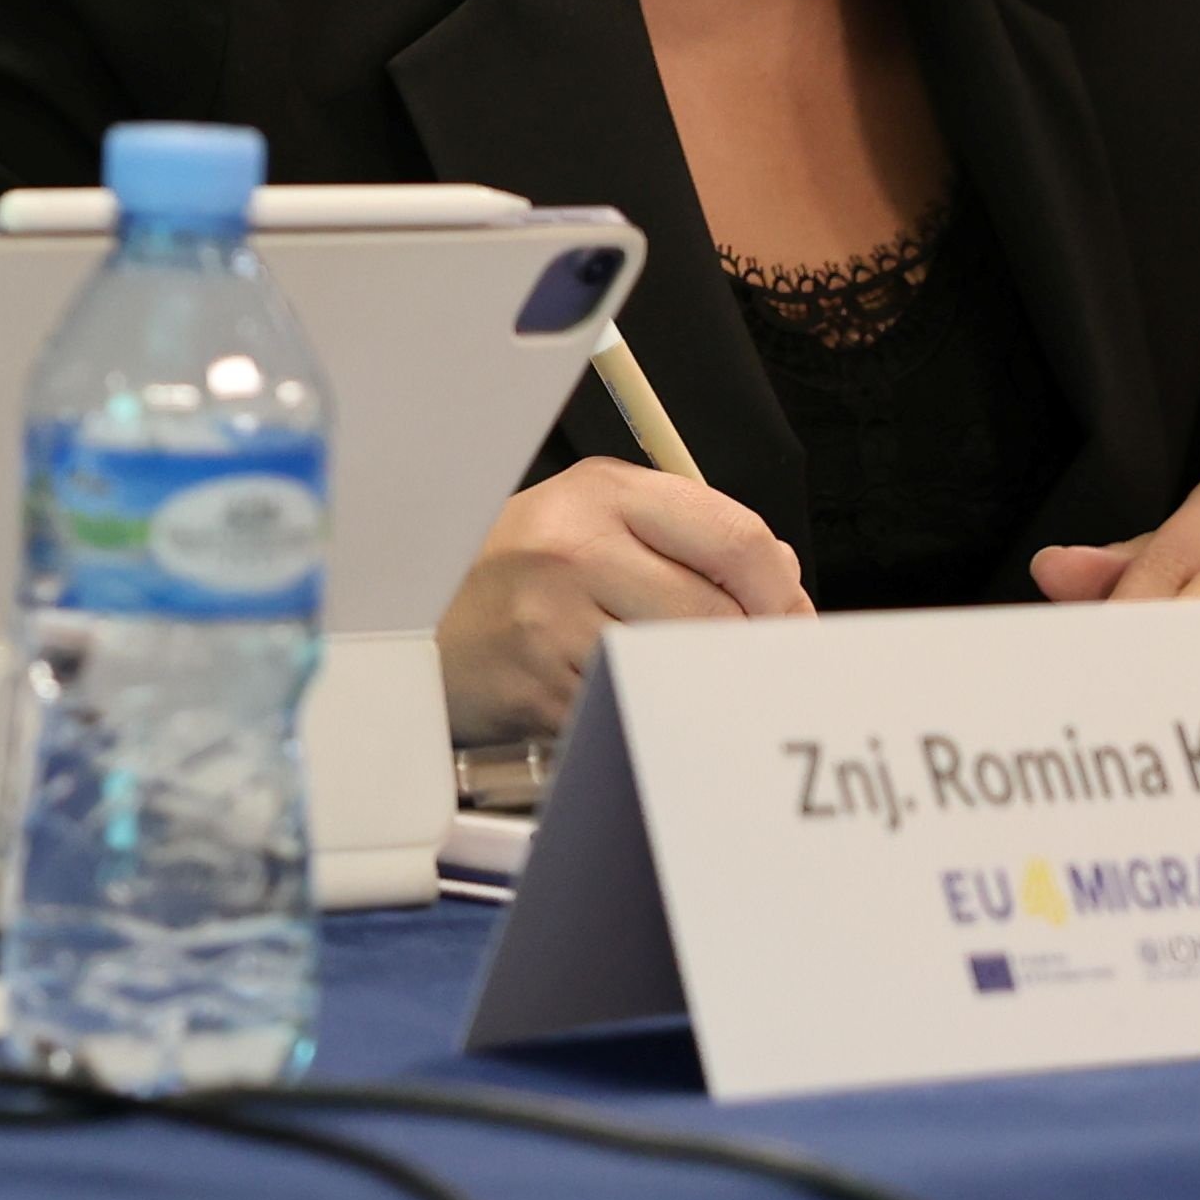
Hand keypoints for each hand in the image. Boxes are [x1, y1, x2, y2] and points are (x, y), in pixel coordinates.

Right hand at [441, 457, 812, 743]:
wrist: (409, 625)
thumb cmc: (507, 578)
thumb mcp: (584, 520)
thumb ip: (679, 535)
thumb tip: (780, 577)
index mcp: (600, 492)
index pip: (736, 536)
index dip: (781, 591)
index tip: (790, 621)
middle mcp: (574, 544)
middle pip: (719, 611)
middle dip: (746, 647)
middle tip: (744, 664)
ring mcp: (552, 616)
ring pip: (682, 663)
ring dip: (695, 679)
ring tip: (677, 676)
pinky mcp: (539, 683)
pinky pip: (633, 703)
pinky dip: (642, 708)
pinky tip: (618, 695)